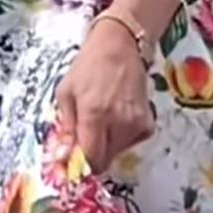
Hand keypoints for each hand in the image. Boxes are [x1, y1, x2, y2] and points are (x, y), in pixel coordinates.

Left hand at [56, 19, 153, 173]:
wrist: (119, 46)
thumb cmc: (88, 67)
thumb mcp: (66, 93)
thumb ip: (66, 128)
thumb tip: (64, 158)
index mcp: (94, 114)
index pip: (91, 160)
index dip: (80, 166)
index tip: (73, 161)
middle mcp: (118, 122)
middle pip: (105, 160)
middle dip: (91, 155)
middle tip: (84, 136)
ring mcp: (136, 124)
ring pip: (117, 153)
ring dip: (106, 144)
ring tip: (101, 118)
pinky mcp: (148, 123)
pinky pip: (131, 143)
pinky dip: (121, 137)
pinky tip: (116, 116)